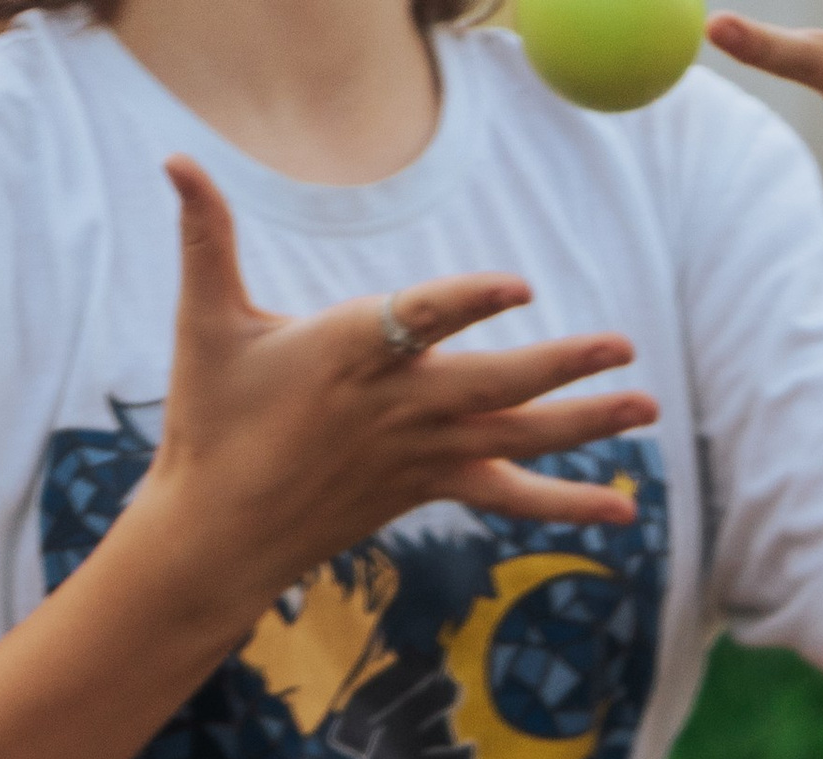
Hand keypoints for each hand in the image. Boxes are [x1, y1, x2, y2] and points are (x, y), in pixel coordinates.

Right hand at [132, 159, 658, 637]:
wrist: (221, 532)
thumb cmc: (212, 423)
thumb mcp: (206, 322)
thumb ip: (206, 238)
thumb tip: (176, 161)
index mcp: (348, 354)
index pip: (419, 320)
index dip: (468, 303)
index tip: (517, 288)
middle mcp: (398, 408)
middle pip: (495, 387)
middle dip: (563, 367)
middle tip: (625, 349)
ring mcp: (421, 454)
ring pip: (517, 441)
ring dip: (586, 427)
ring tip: (646, 410)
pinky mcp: (430, 487)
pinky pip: (512, 499)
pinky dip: (566, 505)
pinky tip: (620, 512)